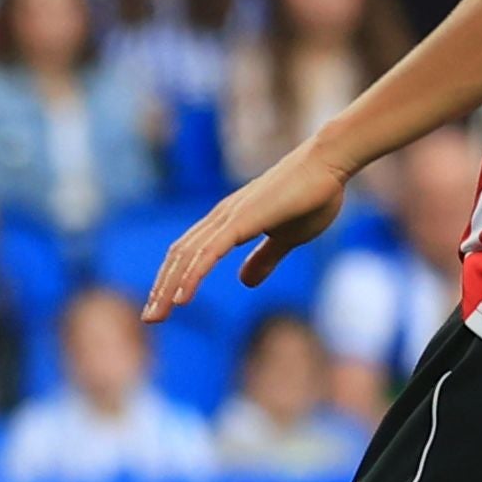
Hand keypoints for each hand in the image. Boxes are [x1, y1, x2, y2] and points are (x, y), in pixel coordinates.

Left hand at [144, 138, 347, 317]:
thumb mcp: (286, 238)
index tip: (163, 306)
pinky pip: (209, 252)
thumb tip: (245, 283)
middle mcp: (221, 218)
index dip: (173, 279)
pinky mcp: (242, 219)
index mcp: (228, 222)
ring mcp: (229, 217)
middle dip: (162, 288)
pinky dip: (192, 276)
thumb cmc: (313, 195)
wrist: (331, 162)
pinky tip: (181, 298)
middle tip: (150, 318)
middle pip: (179, 256)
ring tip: (156, 315)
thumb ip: (265, 258)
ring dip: (169, 287)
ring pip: (187, 256)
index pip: (189, 253)